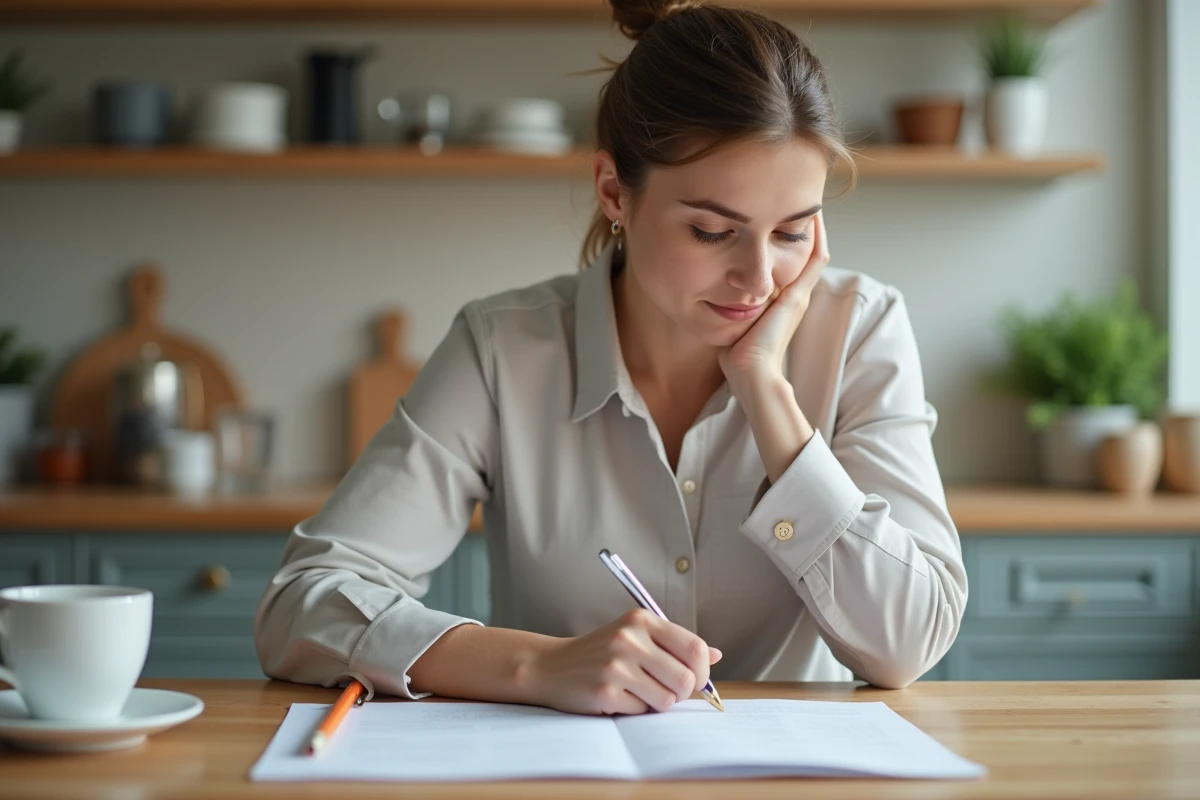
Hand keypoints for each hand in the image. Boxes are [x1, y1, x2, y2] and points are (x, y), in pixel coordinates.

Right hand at [519, 609, 721, 715]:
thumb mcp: (636, 637)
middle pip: (686, 678)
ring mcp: (615, 664)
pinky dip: (635, 709)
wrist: (551, 666)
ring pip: (667, 699)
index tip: (695, 679)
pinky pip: (642, 711)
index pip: (695, 647)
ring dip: (657, 703)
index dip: (703, 670)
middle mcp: (629, 638)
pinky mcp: (604, 691)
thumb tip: (716, 654)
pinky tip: (618, 697)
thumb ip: (675, 645)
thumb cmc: (600, 653)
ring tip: (638, 692)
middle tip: (665, 691)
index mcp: (642, 620)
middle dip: (681, 693)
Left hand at [718, 210, 829, 390]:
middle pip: (802, 252)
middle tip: (790, 198)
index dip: (783, 239)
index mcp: (778, 301)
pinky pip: (816, 258)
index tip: (771, 215)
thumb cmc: (736, 357)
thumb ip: (724, 304)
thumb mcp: (729, 321)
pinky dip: (817, 236)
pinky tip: (812, 214)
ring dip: (810, 226)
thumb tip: (703, 289)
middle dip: (795, 225)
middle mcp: (793, 295)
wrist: (751, 374)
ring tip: (805, 197)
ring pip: (813, 250)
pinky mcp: (799, 296)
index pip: (787, 262)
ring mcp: (799, 294)